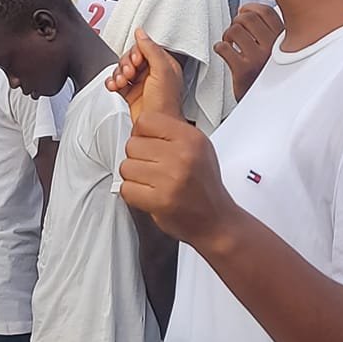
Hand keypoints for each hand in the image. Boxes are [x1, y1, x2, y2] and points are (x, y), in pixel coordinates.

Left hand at [114, 32, 234, 246]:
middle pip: (132, 145)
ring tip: (154, 183)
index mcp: (190, 137)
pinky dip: (133, 194)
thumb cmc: (203, 184)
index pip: (145, 122)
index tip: (152, 147)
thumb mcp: (198, 147)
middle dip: (137, 158)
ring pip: (126, 166)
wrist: (216, 220)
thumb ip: (171, 132)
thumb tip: (140, 122)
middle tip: (154, 170)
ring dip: (134, 177)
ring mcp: (170, 179)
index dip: (142, 135)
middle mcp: (181, 155)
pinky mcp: (160, 200)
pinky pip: (126, 189)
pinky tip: (150, 196)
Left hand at [214, 3, 282, 99]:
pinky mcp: (243, 70)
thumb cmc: (268, 76)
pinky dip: (219, 47)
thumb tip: (245, 9)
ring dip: (227, 35)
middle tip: (235, 33)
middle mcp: (274, 47)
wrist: (268, 107)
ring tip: (230, 43)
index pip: (265, 11)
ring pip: (234, 30)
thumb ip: (268, 30)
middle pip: (247, 17)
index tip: (243, 12)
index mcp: (283, 40)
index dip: (249, 8)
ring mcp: (259, 58)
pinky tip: (224, 52)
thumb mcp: (277, 51)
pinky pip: (224, 47)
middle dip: (236, 22)